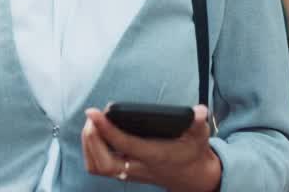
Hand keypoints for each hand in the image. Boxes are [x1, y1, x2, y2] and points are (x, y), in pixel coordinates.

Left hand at [82, 104, 221, 191]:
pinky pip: (99, 167)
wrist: (192, 177)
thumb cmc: (192, 152)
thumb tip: (199, 111)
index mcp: (155, 156)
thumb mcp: (200, 136)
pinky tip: (94, 134)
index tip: (94, 112)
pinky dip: (91, 151)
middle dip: (92, 140)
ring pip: (98, 167)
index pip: (125, 144)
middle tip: (92, 118)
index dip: (107, 128)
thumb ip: (198, 122)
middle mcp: (139, 167)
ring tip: (91, 123)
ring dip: (89, 145)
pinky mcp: (124, 172)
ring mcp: (130, 172)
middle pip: (104, 162)